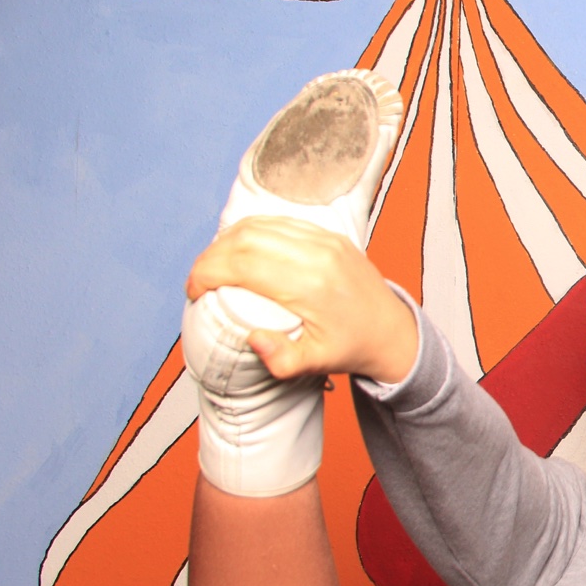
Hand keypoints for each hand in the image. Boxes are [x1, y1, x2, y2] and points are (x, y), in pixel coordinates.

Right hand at [186, 216, 417, 382]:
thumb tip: (252, 338)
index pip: (242, 264)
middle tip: (198, 280)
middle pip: (244, 238)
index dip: (206, 273)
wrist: (391, 331)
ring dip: (227, 242)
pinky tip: (239, 251)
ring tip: (214, 267)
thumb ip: (280, 360)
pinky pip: (280, 221)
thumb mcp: (315, 364)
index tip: (193, 291)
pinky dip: (251, 232)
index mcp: (311, 284)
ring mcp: (325, 240)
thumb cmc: (351, 348)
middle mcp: (317, 254)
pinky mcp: (329, 235)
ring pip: (260, 225)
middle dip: (210, 257)